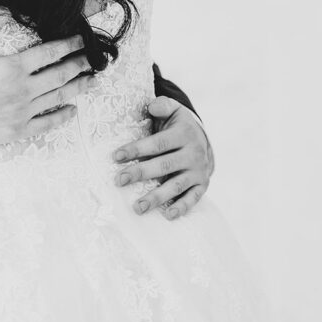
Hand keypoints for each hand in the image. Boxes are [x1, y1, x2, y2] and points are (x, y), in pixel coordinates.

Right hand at [0, 13, 89, 147]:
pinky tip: (72, 109)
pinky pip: (46, 124)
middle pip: (61, 74)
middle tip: (92, 58)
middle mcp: (20, 91)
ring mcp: (20, 113)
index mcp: (10, 67)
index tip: (80, 40)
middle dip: (80, 64)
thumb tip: (7, 7)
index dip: (69, 45)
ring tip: (91, 80)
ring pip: (59, 97)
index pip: (49, 52)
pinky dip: (63, 116)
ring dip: (78, 87)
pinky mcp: (15, 131)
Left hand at [112, 96, 213, 219]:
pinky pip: (192, 198)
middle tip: (118, 180)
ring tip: (137, 207)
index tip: (116, 156)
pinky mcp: (202, 185)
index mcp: (184, 134)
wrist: (205, 140)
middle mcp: (193, 153)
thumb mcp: (174, 110)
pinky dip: (181, 207)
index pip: (158, 143)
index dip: (137, 149)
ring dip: (156, 197)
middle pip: (164, 165)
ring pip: (176, 186)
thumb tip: (151, 107)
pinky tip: (167, 215)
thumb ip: (163, 106)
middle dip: (140, 173)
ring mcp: (198, 171)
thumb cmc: (179, 125)